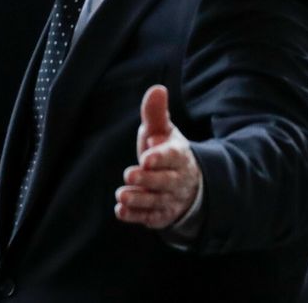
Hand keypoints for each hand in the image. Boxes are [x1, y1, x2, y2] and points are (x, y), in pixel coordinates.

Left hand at [114, 85, 200, 229]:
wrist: (186, 183)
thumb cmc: (166, 150)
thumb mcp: (162, 130)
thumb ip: (156, 113)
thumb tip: (157, 89)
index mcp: (179, 155)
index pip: (173, 156)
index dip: (161, 157)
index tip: (147, 157)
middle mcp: (177, 179)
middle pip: (164, 181)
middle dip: (147, 180)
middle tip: (129, 174)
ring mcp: (170, 199)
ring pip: (156, 201)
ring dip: (139, 199)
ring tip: (121, 195)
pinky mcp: (161, 214)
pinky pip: (150, 218)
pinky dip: (136, 216)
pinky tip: (121, 211)